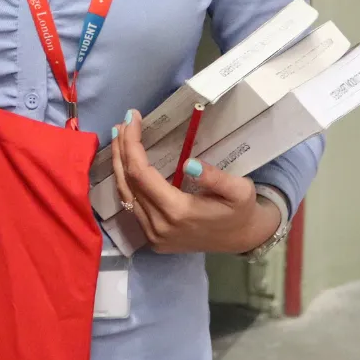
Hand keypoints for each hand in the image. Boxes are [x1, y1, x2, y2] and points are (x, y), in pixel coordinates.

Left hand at [110, 110, 281, 253]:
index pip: (141, 173)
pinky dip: (126, 182)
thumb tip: (189, 164)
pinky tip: (126, 164)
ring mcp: (152, 235)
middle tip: (123, 122)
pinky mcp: (152, 239)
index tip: (133, 119)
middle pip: (128, 182)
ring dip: (119, 164)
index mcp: (177, 211)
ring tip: (119, 138)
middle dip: (122, 149)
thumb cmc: (240, 211)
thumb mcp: (239, 190)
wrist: (240, 240)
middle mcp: (158, 225)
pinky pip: (131, 206)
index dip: (132, 145)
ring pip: (125, 195)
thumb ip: (215, 178)